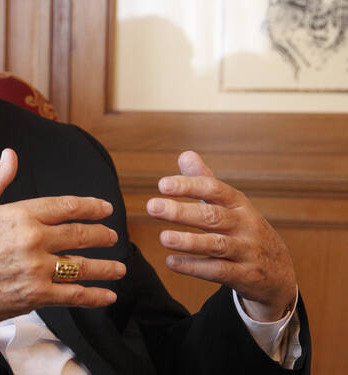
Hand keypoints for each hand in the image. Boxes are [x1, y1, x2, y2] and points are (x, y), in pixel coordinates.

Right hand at [0, 148, 125, 347]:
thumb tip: (10, 154)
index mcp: (19, 214)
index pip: (65, 206)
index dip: (90, 207)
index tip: (104, 209)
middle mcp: (32, 239)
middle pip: (79, 235)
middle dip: (101, 236)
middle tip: (114, 237)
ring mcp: (35, 269)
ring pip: (81, 266)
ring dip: (105, 267)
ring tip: (119, 268)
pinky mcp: (34, 297)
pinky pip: (73, 295)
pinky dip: (94, 296)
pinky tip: (107, 295)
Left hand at [146, 151, 296, 321]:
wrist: (279, 272)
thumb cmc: (244, 230)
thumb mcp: (230, 205)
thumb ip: (205, 182)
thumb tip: (185, 154)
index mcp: (239, 204)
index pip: (214, 189)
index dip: (189, 186)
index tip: (162, 184)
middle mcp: (245, 225)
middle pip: (213, 216)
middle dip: (181, 211)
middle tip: (152, 206)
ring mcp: (247, 251)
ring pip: (216, 245)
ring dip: (188, 241)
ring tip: (163, 238)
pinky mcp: (245, 276)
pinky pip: (218, 271)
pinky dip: (194, 267)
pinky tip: (171, 262)